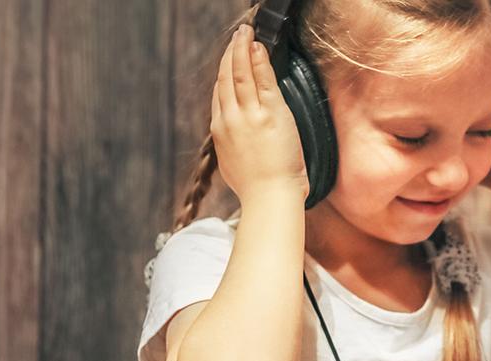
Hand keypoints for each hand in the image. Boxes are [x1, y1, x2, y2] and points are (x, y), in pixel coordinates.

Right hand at [210, 24, 307, 201]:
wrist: (270, 197)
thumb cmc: (259, 188)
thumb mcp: (233, 164)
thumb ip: (232, 145)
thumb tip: (234, 140)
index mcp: (220, 131)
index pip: (220, 94)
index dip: (224, 73)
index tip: (230, 60)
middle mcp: (230, 119)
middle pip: (225, 78)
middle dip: (230, 54)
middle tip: (237, 36)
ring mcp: (248, 115)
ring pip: (239, 73)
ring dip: (241, 49)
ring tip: (245, 33)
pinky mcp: (270, 113)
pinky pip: (262, 79)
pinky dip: (258, 60)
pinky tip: (258, 47)